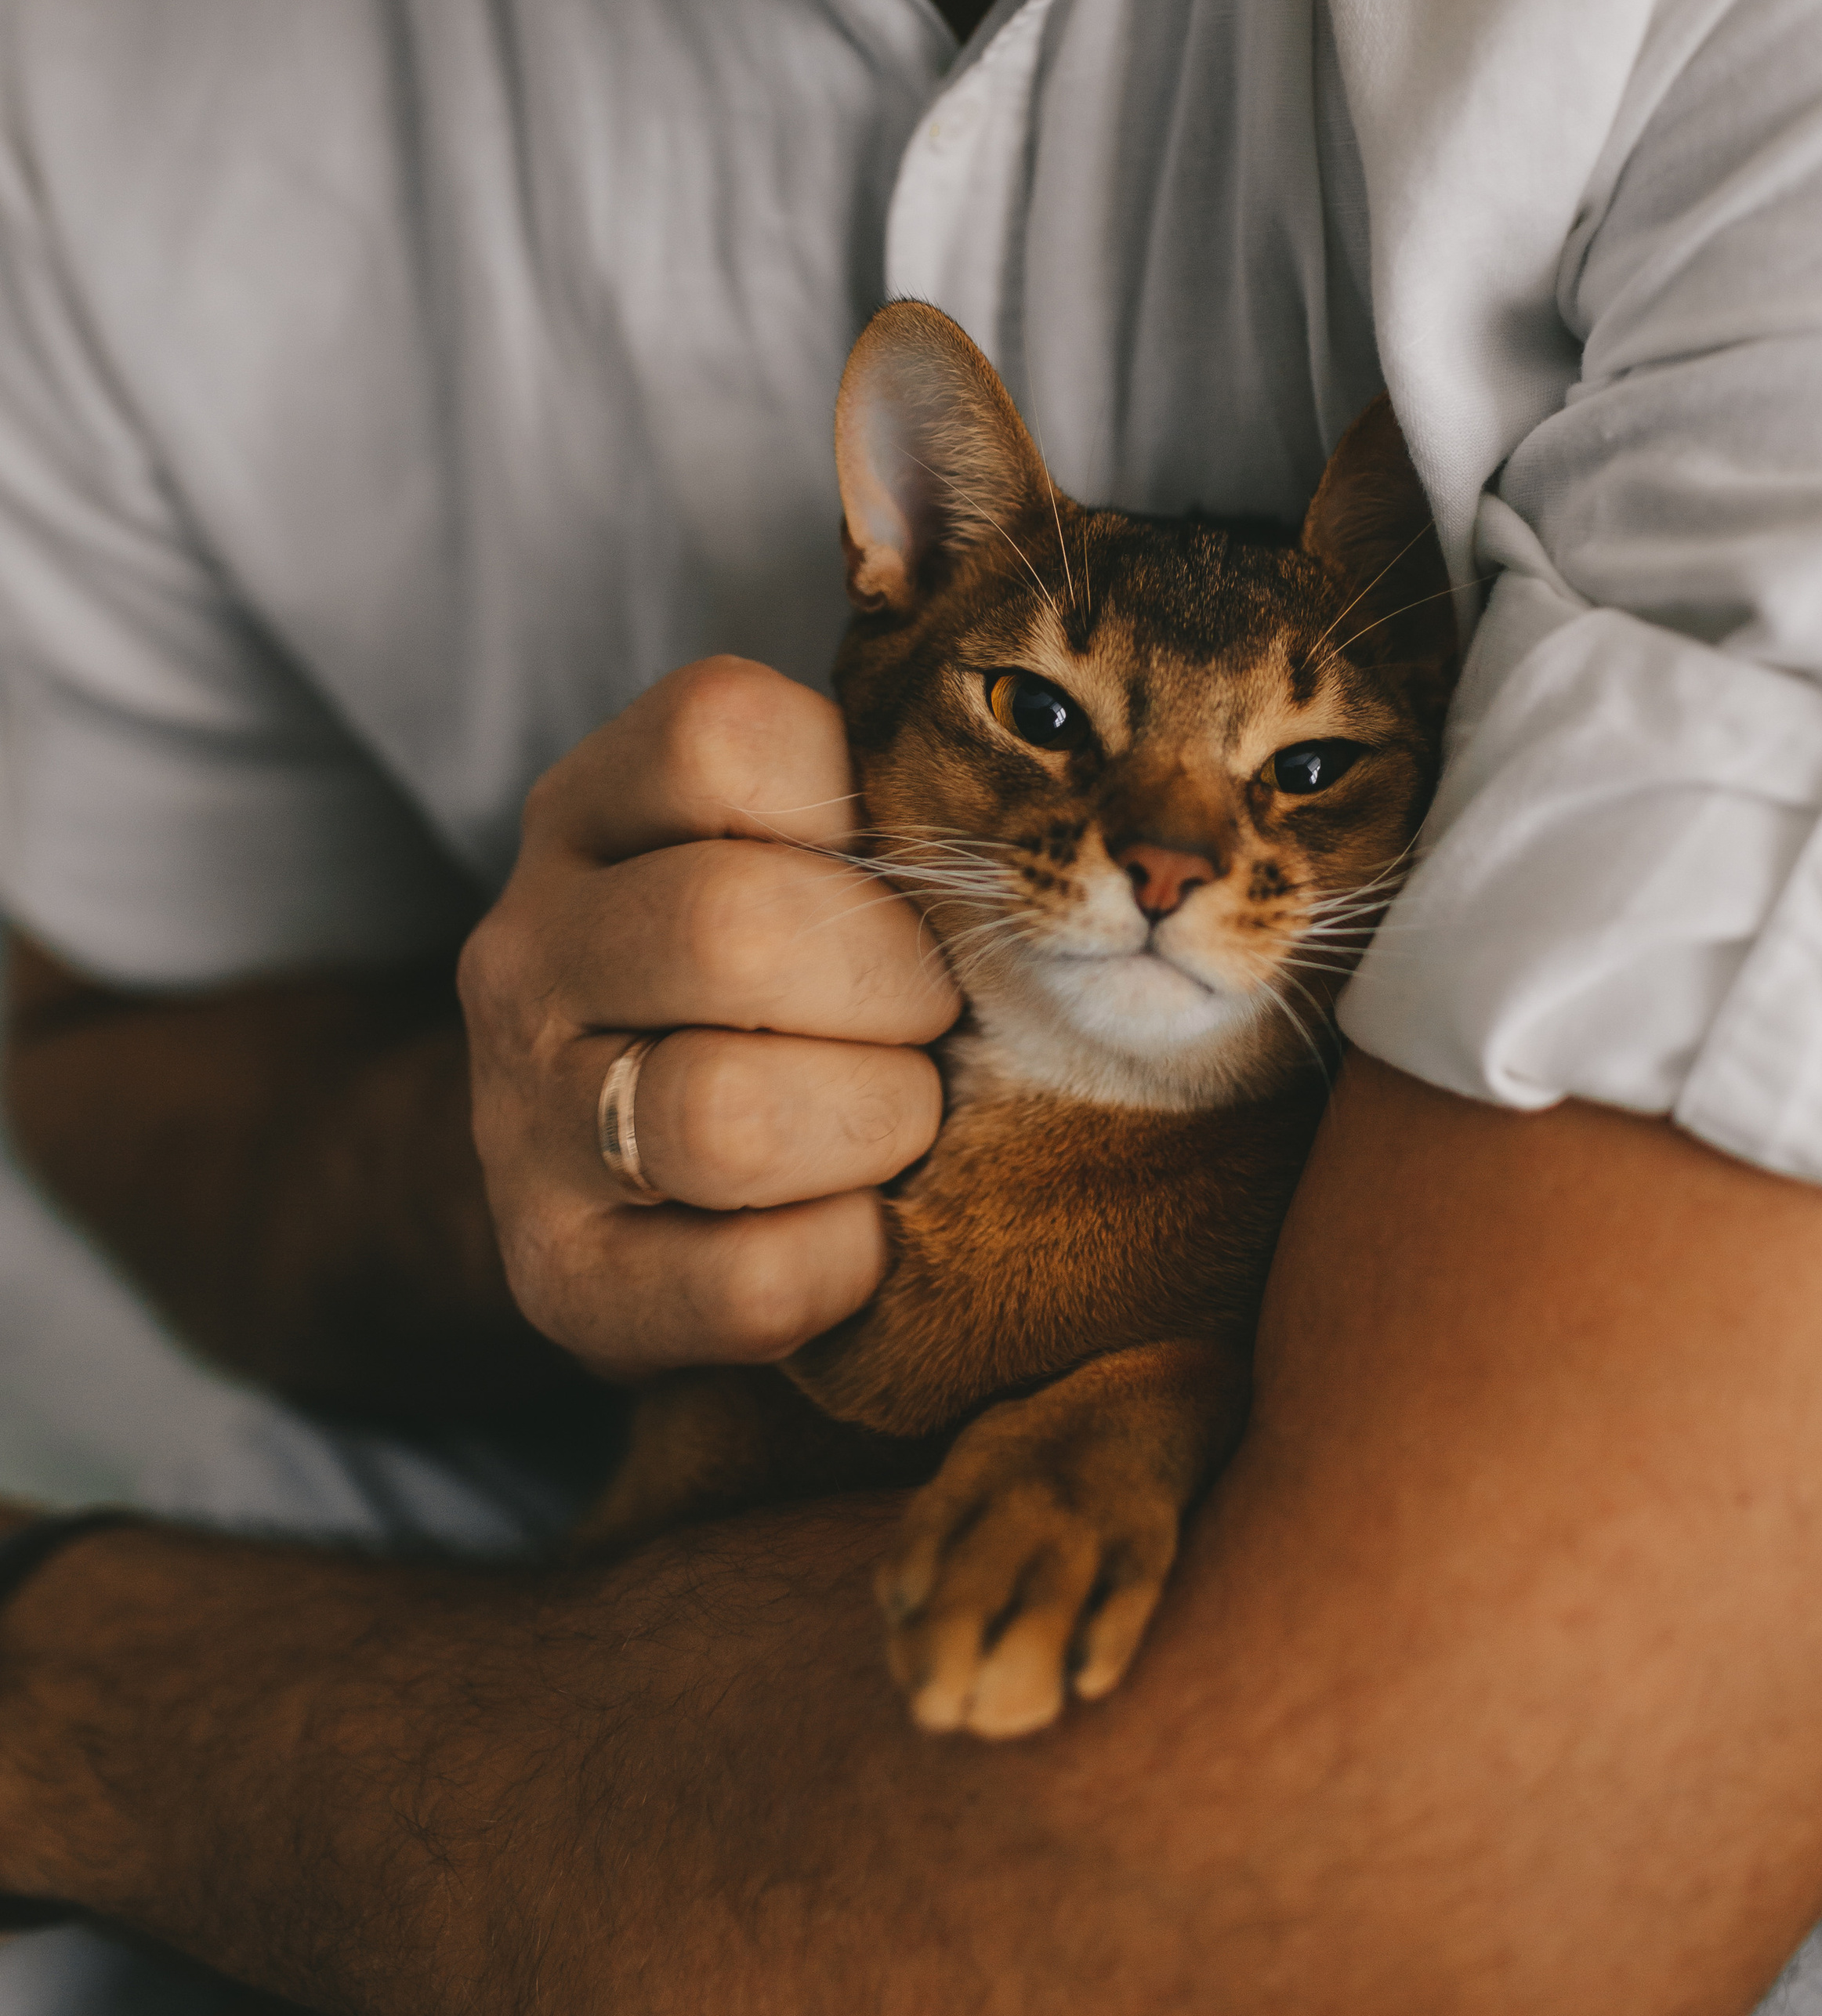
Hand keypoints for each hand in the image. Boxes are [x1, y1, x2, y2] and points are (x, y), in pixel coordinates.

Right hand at [458, 657, 958, 1379]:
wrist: (628, 1189)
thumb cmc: (770, 992)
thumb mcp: (791, 859)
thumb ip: (881, 814)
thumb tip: (1104, 819)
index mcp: (592, 813)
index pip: (722, 733)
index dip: (859, 802)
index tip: (896, 872)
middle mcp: (527, 952)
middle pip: (733, 926)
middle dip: (895, 987)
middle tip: (933, 1021)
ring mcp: (523, 1121)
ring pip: (726, 1116)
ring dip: (871, 1125)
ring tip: (894, 1123)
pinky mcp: (560, 1280)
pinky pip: (751, 1282)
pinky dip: (847, 1262)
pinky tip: (855, 1232)